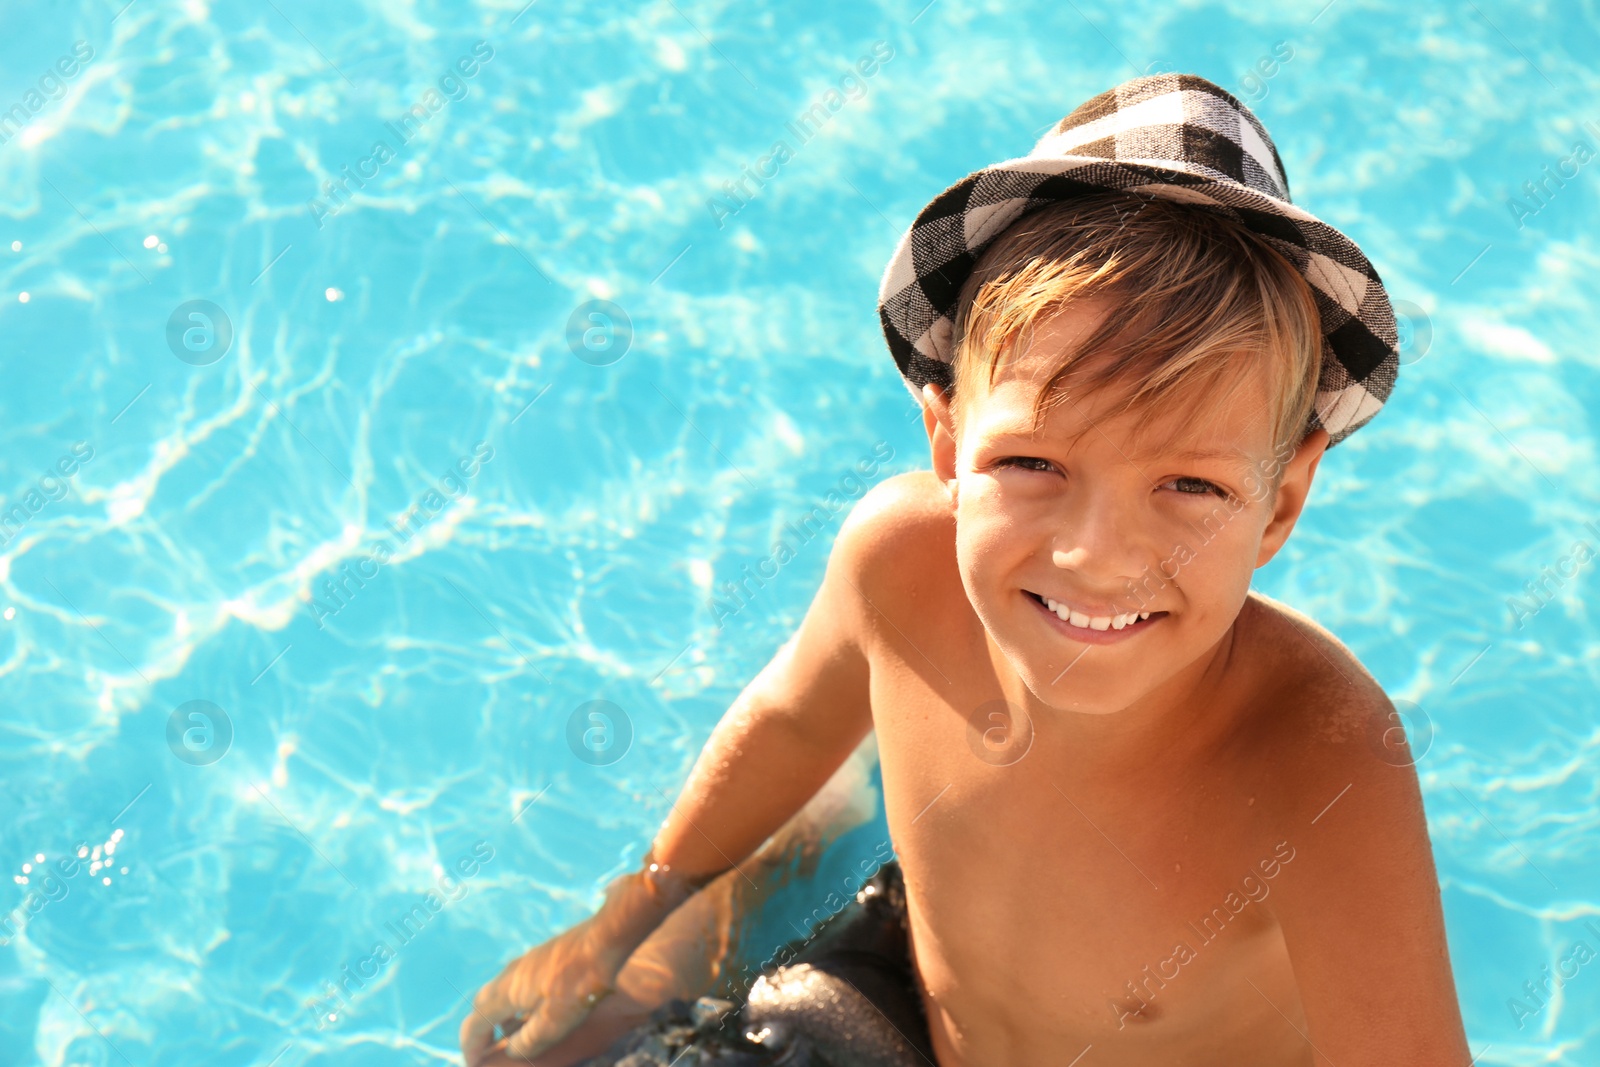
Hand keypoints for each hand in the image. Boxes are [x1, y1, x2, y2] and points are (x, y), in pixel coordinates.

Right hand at [459, 865, 702, 1064]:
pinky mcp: (543, 956)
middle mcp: (511, 974)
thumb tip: (511, 1050)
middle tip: (484, 1049)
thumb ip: (527, 1041)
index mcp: (507, 992)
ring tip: (509, 1033)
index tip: (472, 1063)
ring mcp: (527, 962)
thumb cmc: (579, 986)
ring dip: (497, 1014)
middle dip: (480, 1029)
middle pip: (483, 1004)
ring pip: (500, 991)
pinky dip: (514, 1001)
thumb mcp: (553, 1024)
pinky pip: (516, 982)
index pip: (476, 1023)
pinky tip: (533, 1008)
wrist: (604, 941)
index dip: (472, 1046)